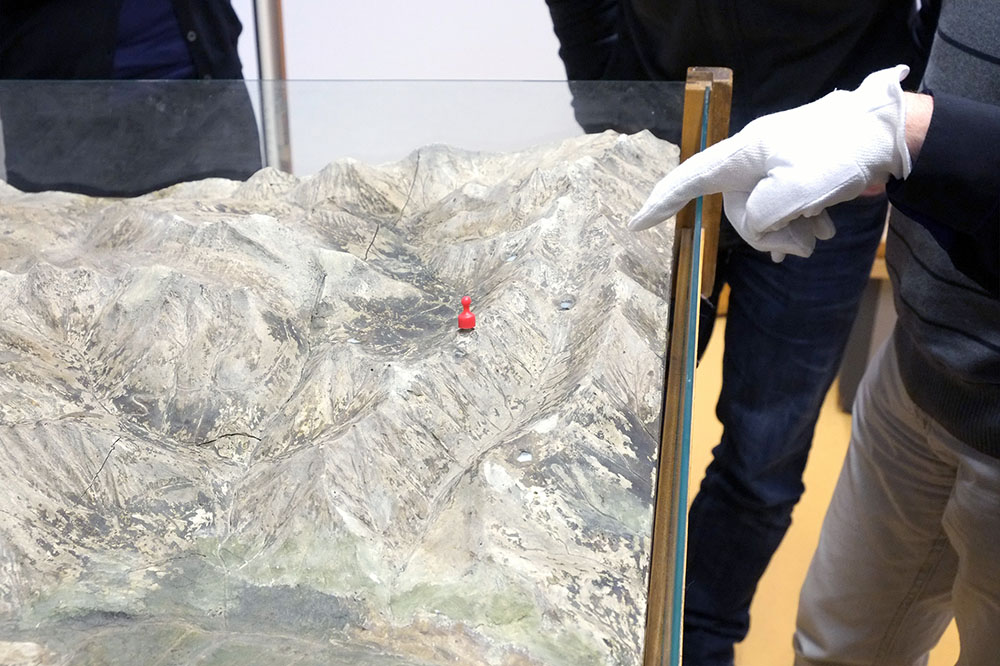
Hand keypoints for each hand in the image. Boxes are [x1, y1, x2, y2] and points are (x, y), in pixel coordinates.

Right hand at [629, 65, 912, 260]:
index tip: (636, 224)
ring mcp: (775, 171)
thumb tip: (758, 228)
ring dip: (794, 232)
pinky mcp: (797, 178)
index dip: (662, 203)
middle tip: (805, 243)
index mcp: (742, 155)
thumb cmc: (839, 156)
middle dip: (769, 234)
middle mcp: (753, 162)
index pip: (690, 180)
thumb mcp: (795, 191)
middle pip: (738, 213)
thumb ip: (760, 217)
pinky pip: (786, 211)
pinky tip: (826, 225)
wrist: (889, 136)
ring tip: (824, 231)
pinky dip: (804, 223)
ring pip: (766, 217)